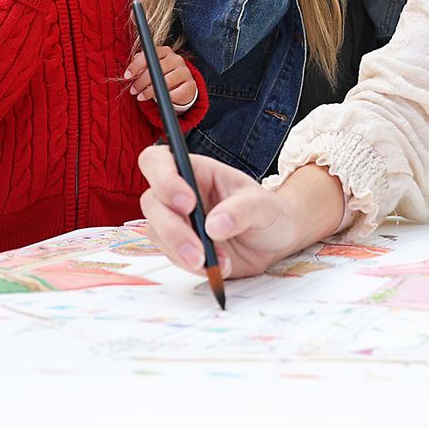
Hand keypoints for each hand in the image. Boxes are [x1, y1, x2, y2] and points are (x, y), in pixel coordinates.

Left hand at [125, 45, 197, 107]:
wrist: (183, 86)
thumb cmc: (163, 74)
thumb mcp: (153, 66)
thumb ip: (143, 63)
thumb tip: (133, 62)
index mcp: (166, 51)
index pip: (150, 54)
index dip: (136, 65)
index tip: (127, 76)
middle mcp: (177, 59)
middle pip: (157, 68)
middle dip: (141, 81)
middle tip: (133, 90)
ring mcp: (185, 72)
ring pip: (166, 81)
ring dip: (150, 91)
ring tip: (141, 97)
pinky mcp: (191, 85)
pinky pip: (177, 92)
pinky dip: (165, 97)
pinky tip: (157, 101)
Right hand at [138, 148, 326, 279]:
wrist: (277, 241)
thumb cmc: (269, 212)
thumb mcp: (264, 205)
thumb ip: (241, 210)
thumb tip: (214, 225)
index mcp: (198, 171)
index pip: (159, 161)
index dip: (162, 178)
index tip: (187, 203)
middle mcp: (180, 194)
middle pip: (151, 202)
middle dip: (172, 229)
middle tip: (198, 251)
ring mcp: (177, 222)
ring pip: (156, 233)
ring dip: (181, 252)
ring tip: (216, 262)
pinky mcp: (180, 248)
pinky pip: (172, 257)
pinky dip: (193, 266)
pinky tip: (219, 267)